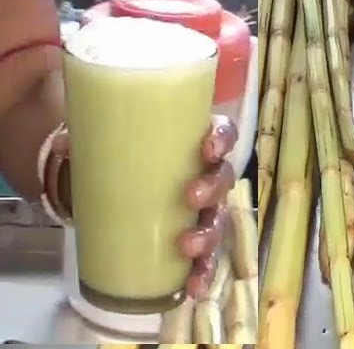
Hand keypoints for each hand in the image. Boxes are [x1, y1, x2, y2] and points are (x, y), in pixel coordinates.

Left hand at [47, 116, 237, 300]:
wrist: (100, 190)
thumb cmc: (114, 157)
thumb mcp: (103, 143)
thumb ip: (85, 141)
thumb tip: (61, 145)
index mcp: (191, 145)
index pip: (222, 135)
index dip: (222, 140)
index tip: (208, 149)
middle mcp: (203, 176)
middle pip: (222, 180)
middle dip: (212, 189)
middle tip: (190, 197)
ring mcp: (198, 212)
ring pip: (217, 220)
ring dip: (209, 235)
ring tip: (187, 247)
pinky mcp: (187, 242)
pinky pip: (204, 258)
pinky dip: (203, 272)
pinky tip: (193, 287)